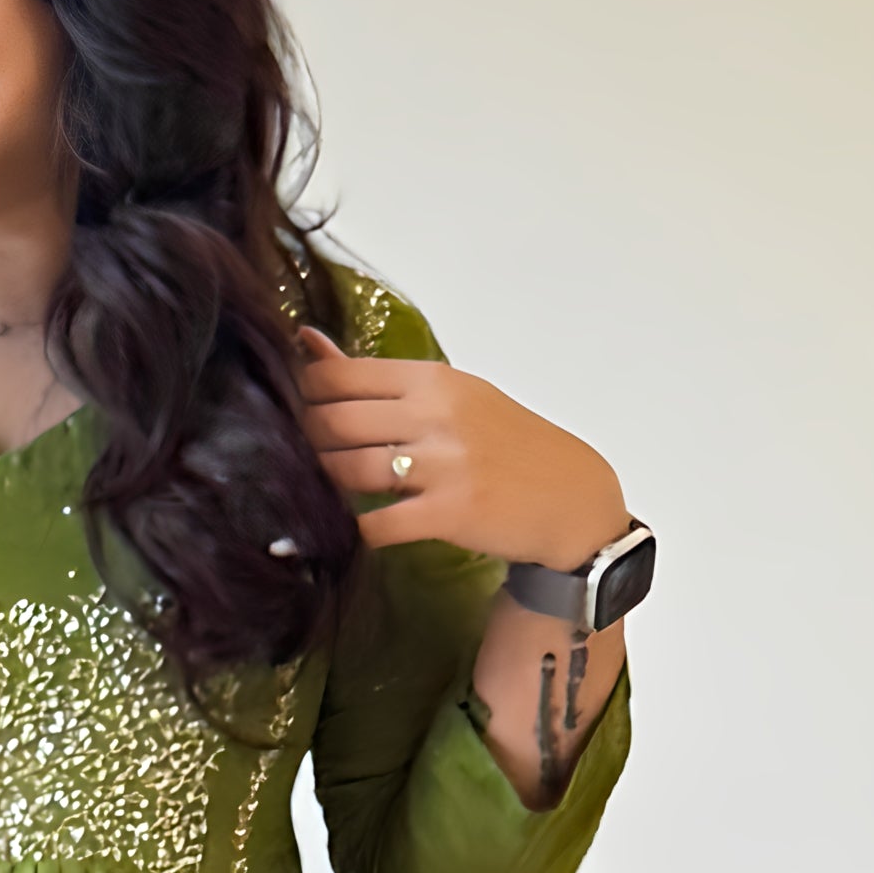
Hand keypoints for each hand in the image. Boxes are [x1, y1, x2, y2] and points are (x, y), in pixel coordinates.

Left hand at [296, 330, 626, 568]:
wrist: (567, 494)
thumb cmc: (505, 442)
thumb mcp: (452, 395)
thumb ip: (380, 379)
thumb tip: (307, 342)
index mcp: (432, 380)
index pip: (340, 375)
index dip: (307, 393)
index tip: (306, 409)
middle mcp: (434, 415)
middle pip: (333, 422)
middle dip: (310, 441)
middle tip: (316, 453)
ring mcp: (441, 465)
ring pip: (346, 471)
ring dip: (330, 484)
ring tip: (339, 487)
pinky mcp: (447, 513)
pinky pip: (376, 525)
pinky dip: (362, 529)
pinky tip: (371, 525)